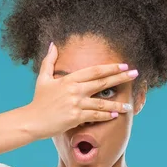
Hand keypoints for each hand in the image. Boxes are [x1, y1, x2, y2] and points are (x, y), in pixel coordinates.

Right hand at [23, 42, 138, 140]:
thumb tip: (52, 44)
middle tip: (135, 74)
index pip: (94, 71)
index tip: (124, 65)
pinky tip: (115, 115)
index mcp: (68, 80)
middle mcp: (74, 90)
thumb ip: (49, 61)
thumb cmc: (38, 101)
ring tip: (129, 105)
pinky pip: (95, 116)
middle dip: (120, 78)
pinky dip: (106, 116)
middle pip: (102, 82)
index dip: (110, 67)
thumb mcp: (43, 78)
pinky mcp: (75, 118)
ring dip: (117, 104)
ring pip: (101, 103)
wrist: (31, 121)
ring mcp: (75, 104)